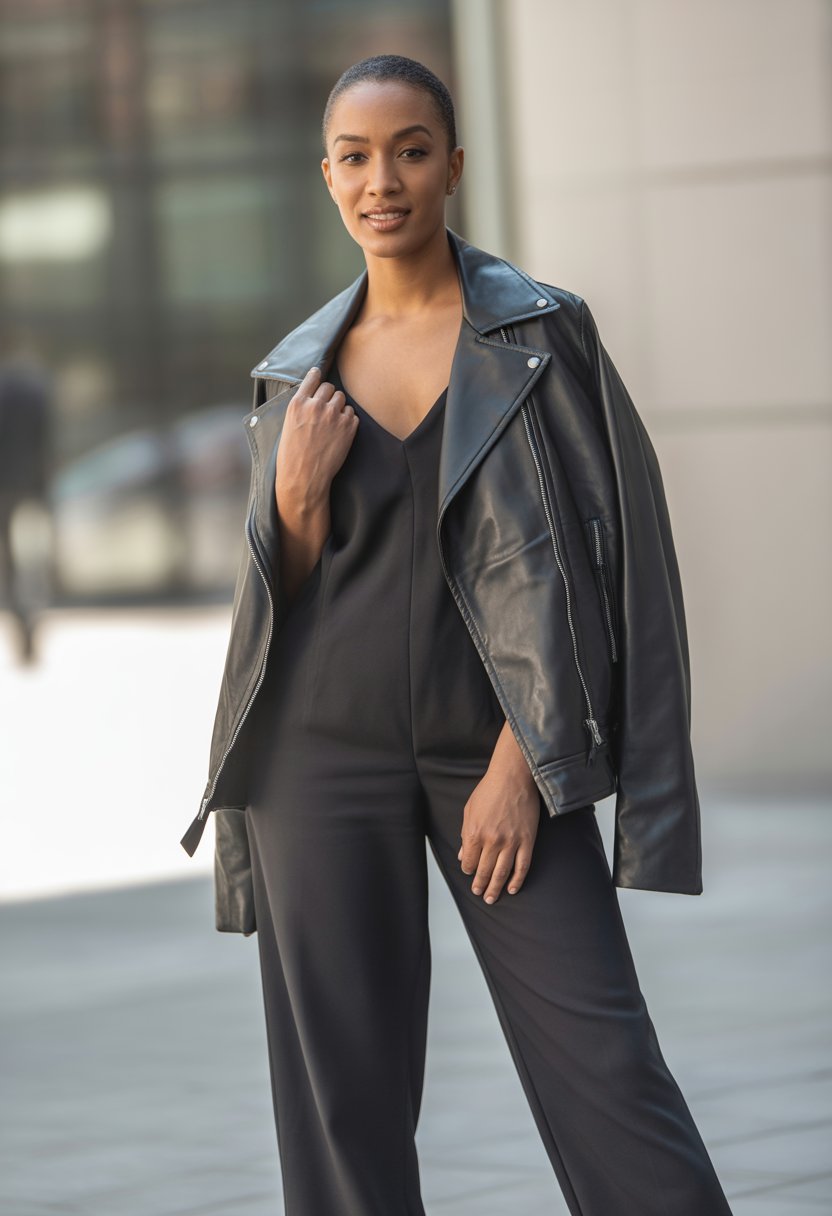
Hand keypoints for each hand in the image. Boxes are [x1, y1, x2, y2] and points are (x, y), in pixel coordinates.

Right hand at [275, 365, 357, 512]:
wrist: (304, 478)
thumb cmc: (291, 457)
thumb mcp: (287, 426)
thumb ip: (300, 408)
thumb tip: (310, 398)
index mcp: (297, 404)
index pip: (312, 378)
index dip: (316, 376)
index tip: (318, 374)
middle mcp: (316, 406)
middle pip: (329, 387)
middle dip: (328, 395)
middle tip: (325, 408)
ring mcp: (333, 416)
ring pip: (342, 399)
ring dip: (339, 407)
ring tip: (332, 422)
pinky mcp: (348, 427)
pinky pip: (352, 414)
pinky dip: (348, 420)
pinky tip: (340, 432)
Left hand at [457, 722, 539, 903]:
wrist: (513, 777)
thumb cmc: (489, 790)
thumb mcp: (469, 811)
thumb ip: (466, 835)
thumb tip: (463, 855)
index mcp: (474, 833)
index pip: (469, 862)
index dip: (468, 870)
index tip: (470, 872)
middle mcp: (492, 841)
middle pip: (484, 871)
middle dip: (480, 885)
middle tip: (479, 894)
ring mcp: (511, 842)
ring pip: (502, 873)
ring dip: (495, 889)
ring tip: (491, 898)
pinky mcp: (527, 840)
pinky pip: (522, 866)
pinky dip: (517, 880)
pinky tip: (512, 889)